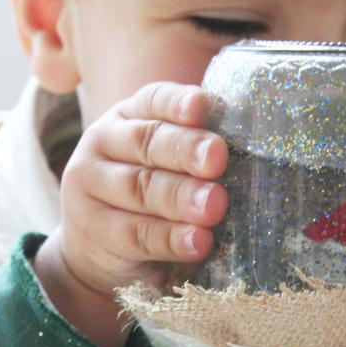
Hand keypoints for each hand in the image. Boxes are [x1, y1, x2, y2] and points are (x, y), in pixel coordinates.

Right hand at [33, 82, 227, 346]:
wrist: (95, 247)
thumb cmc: (148, 195)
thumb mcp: (164, 164)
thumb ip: (196, 154)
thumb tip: (254, 155)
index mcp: (128, 115)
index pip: (153, 100)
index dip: (177, 103)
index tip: (202, 107)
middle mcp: (104, 141)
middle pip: (146, 142)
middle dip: (185, 150)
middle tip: (218, 159)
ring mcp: (91, 184)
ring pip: (139, 188)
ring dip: (180, 198)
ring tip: (215, 206)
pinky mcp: (92, 228)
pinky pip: (136, 233)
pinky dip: (171, 238)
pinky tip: (198, 242)